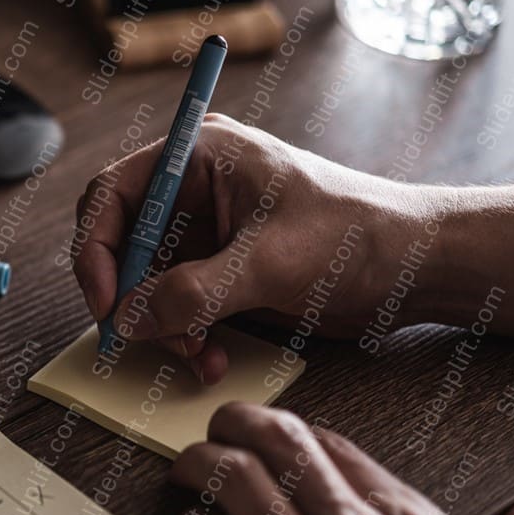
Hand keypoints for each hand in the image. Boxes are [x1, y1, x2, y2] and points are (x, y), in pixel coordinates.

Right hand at [72, 114, 424, 383]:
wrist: (417, 265)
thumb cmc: (357, 236)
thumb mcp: (268, 263)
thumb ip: (191, 293)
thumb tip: (128, 320)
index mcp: (200, 156)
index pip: (113, 193)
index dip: (96, 249)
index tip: (106, 302)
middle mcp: (194, 189)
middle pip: (122, 243)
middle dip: (130, 296)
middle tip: (142, 338)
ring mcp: (206, 232)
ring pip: (145, 283)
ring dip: (161, 326)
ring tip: (195, 354)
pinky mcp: (220, 269)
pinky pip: (176, 305)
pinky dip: (184, 335)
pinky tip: (211, 357)